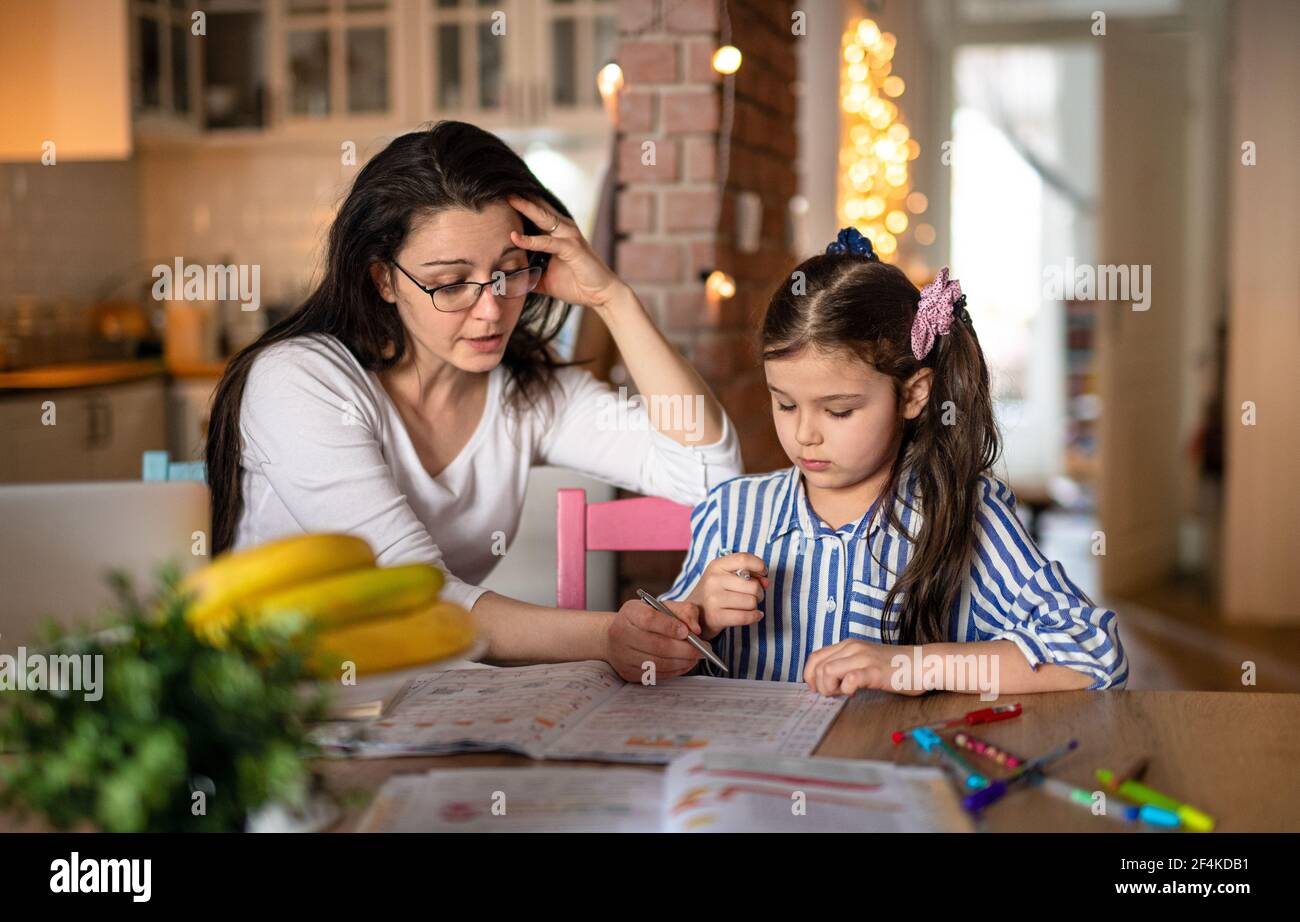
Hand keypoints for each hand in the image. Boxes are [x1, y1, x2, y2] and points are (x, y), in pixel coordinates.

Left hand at [508, 195, 625, 309]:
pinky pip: (548, 242)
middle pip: (538, 208)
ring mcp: (569, 237)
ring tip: (508, 198)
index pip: (536, 213)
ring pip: (543, 218)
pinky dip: (531, 240)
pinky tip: (516, 237)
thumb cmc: (577, 285)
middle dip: (520, 197)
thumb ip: (529, 275)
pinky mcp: (573, 248)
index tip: (500, 194)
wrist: (601, 295)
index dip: (520, 204)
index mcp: (558, 233)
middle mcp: (564, 230)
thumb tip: (508, 280)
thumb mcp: (545, 280)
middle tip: (500, 186)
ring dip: (526, 208)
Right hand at [604, 598, 703, 682]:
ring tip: (696, 657)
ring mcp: (623, 655)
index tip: (688, 632)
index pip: (649, 619)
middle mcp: (621, 633)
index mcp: (630, 612)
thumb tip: (695, 629)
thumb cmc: (647, 620)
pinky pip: (656, 674)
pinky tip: (684, 663)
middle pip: (656, 645)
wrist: (618, 636)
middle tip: (703, 649)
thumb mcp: (664, 607)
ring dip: (682, 661)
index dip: (670, 626)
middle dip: (684, 649)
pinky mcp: (627, 672)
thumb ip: (684, 612)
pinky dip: (675, 670)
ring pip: (658, 662)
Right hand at [688, 553, 768, 640]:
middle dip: (759, 592)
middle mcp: (713, 580)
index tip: (763, 573)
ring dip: (754, 606)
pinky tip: (754, 615)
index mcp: (716, 565)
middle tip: (752, 595)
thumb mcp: (726, 576)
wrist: (695, 613)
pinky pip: (745, 617)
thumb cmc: (716, 592)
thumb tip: (765, 582)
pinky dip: (754, 617)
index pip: (744, 559)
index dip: (759, 566)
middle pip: (753, 585)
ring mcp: (713, 599)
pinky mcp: (716, 616)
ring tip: (746, 605)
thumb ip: (749, 574)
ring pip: (751, 602)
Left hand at [802, 639, 926, 696]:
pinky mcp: (874, 670)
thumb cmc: (896, 667)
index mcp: (848, 645)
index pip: (815, 657)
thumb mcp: (865, 660)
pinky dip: (846, 688)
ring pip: (827, 670)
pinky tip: (854, 692)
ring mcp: (863, 658)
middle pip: (817, 665)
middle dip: (818, 684)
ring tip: (843, 692)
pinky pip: (850, 679)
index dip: (810, 675)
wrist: (923, 663)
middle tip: (832, 694)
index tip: (818, 689)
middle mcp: (852, 647)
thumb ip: (847, 666)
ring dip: (829, 687)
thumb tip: (827, 683)